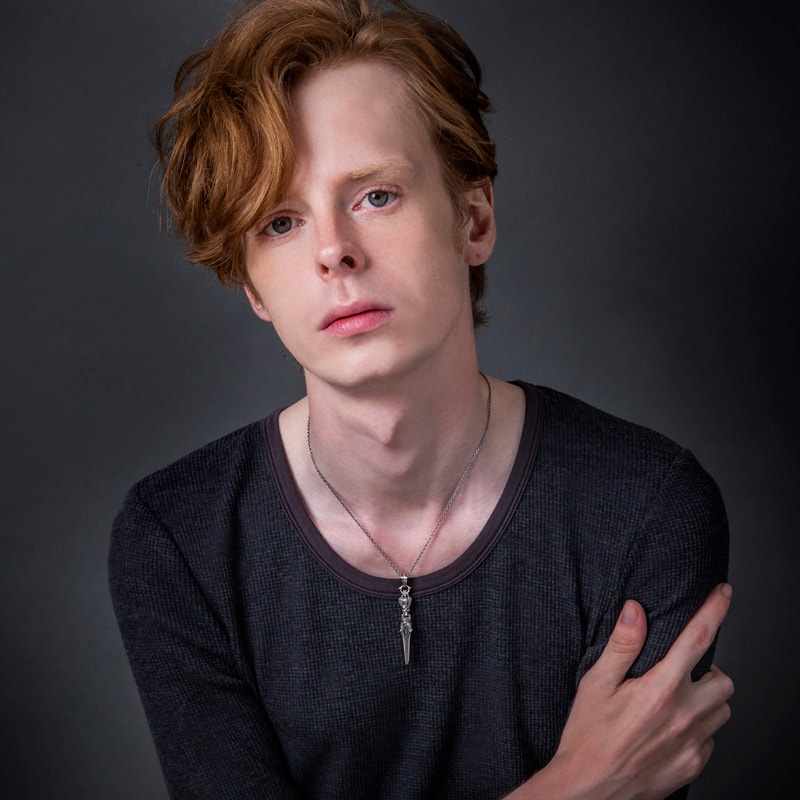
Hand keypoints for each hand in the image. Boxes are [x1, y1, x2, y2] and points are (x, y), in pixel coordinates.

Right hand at [506, 583, 733, 799]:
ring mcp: (693, 744)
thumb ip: (621, 645)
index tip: (723, 593)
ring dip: (706, 698)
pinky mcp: (694, 766)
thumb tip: (635, 610)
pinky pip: (712, 738)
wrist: (587, 791)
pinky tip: (670, 728)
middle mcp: (683, 716)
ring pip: (722, 710)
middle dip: (708, 669)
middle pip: (723, 678)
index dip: (714, 610)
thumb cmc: (586, 737)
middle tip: (679, 670)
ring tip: (675, 700)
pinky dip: (699, 728)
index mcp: (659, 689)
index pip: (697, 638)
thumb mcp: (595, 683)